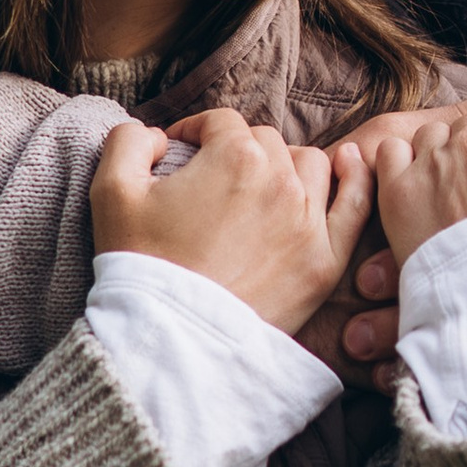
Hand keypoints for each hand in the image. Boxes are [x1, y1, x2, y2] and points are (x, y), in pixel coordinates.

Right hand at [89, 110, 374, 337]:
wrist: (173, 342)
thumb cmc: (140, 266)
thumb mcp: (111, 192)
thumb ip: (130, 141)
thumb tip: (159, 135)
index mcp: (234, 156)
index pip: (220, 123)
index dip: (195, 132)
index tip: (181, 151)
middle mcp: (280, 181)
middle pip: (264, 142)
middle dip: (236, 151)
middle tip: (212, 180)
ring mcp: (308, 222)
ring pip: (309, 165)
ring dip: (285, 165)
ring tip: (260, 187)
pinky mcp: (325, 261)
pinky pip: (356, 204)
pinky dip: (355, 180)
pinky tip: (348, 166)